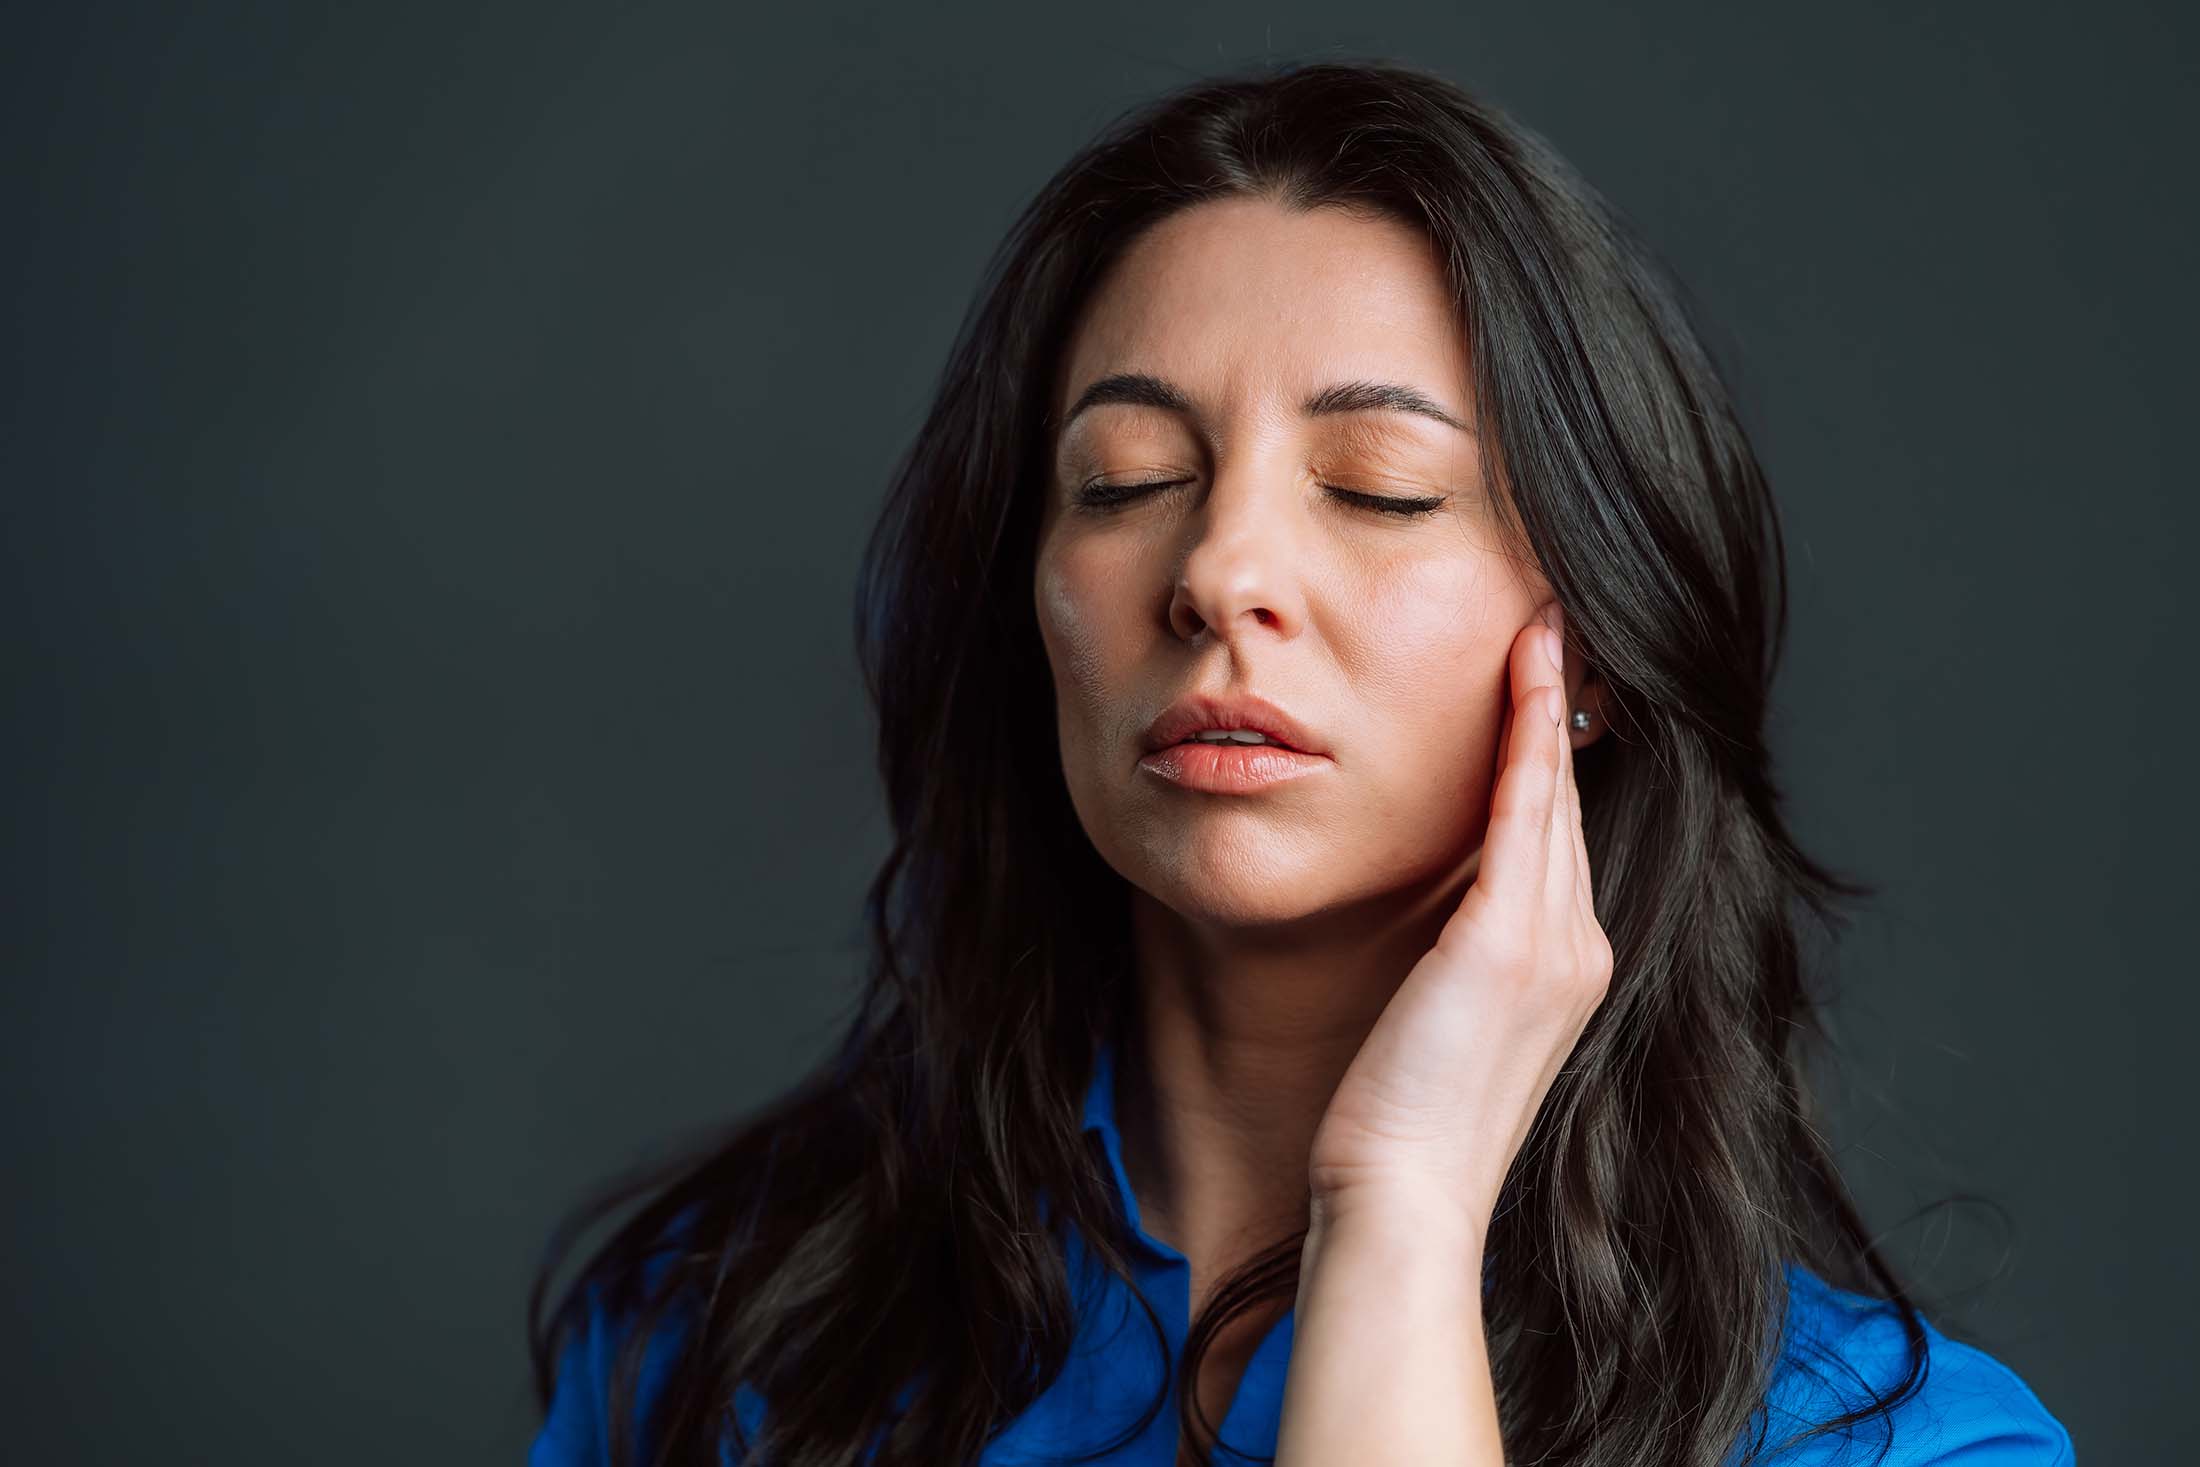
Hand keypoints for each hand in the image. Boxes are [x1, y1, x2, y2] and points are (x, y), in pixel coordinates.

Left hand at [1306, 601, 1614, 1233]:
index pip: (1556, 833)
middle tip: (1558, 618)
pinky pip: (1523, 816)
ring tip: (1546, 623)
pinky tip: (1525, 675)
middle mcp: (1576, 949)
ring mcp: (1553, 948)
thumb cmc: (1400, 1121)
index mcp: (1564, 968)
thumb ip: (1459, 961)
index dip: (1552, 750)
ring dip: (1552, 701)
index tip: (1545, 677)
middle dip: (1563, 706)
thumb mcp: (1443, 1024)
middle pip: (1566, 799)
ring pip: (1552, 794)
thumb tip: (1438, 919)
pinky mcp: (1507, 947)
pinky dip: (1526, 739)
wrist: (1403, 1196)